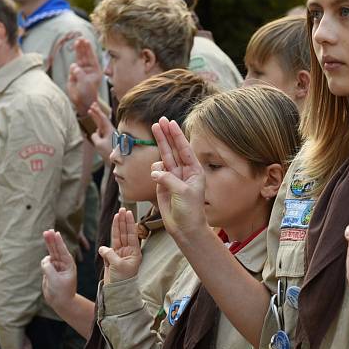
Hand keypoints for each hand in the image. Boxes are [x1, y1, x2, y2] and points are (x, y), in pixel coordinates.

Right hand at [40, 230, 77, 311]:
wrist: (61, 302)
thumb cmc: (61, 292)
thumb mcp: (55, 280)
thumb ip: (48, 268)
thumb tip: (45, 259)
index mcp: (69, 265)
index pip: (63, 251)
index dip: (59, 242)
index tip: (56, 233)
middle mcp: (63, 264)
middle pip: (56, 249)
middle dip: (52, 239)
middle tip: (47, 230)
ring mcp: (57, 267)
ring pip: (51, 253)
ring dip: (48, 244)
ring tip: (45, 233)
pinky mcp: (50, 271)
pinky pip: (46, 263)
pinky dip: (44, 261)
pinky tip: (45, 265)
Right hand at [67, 38, 102, 114]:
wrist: (82, 102)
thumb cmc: (88, 93)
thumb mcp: (85, 83)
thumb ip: (79, 74)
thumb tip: (73, 65)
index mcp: (95, 70)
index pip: (92, 57)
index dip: (89, 49)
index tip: (86, 41)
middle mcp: (88, 69)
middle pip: (85, 56)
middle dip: (83, 47)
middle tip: (81, 38)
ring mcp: (81, 71)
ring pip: (79, 59)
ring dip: (78, 51)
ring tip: (76, 42)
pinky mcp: (74, 75)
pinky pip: (73, 68)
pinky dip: (73, 65)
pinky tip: (74, 67)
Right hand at [88, 102, 113, 160]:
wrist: (119, 160)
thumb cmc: (109, 152)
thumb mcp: (98, 144)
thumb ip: (95, 136)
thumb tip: (95, 133)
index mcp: (109, 129)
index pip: (102, 118)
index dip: (97, 111)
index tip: (92, 106)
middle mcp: (110, 130)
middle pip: (102, 119)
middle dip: (97, 113)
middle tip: (92, 105)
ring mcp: (111, 134)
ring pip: (101, 129)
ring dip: (98, 133)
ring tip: (102, 143)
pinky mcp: (110, 139)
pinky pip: (102, 136)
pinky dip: (99, 137)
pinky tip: (101, 146)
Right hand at [97, 208, 142, 283]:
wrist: (117, 291)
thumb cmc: (122, 280)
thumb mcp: (118, 266)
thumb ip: (111, 254)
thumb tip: (103, 248)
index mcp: (134, 252)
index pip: (132, 234)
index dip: (129, 223)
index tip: (128, 213)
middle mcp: (128, 251)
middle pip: (125, 233)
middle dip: (123, 221)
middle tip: (122, 209)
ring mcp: (120, 254)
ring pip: (118, 237)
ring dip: (117, 226)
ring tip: (117, 215)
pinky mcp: (112, 258)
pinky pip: (109, 246)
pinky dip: (108, 240)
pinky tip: (109, 234)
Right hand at [150, 117, 208, 238]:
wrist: (184, 227)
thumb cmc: (190, 210)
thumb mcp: (183, 192)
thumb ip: (169, 179)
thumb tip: (155, 171)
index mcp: (194, 171)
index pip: (185, 149)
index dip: (177, 135)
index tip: (170, 122)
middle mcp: (184, 171)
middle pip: (173, 148)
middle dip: (166, 134)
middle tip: (159, 120)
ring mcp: (172, 177)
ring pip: (164, 156)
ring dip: (159, 142)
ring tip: (155, 128)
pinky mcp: (162, 184)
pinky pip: (156, 171)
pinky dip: (154, 169)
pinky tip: (156, 175)